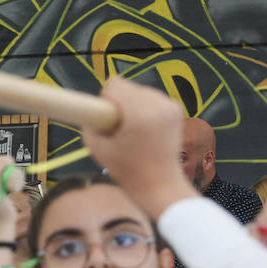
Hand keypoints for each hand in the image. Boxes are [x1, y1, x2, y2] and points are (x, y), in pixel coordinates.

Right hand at [82, 77, 192, 219]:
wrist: (159, 182)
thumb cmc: (126, 169)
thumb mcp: (96, 147)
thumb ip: (90, 123)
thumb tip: (93, 108)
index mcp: (139, 114)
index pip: (115, 85)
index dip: (105, 100)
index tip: (107, 120)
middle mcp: (158, 104)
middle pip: (128, 86)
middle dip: (120, 103)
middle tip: (120, 128)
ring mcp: (170, 105)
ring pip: (140, 91)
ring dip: (133, 105)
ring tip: (134, 130)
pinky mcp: (176, 108)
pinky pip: (152, 98)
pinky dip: (145, 108)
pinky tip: (146, 128)